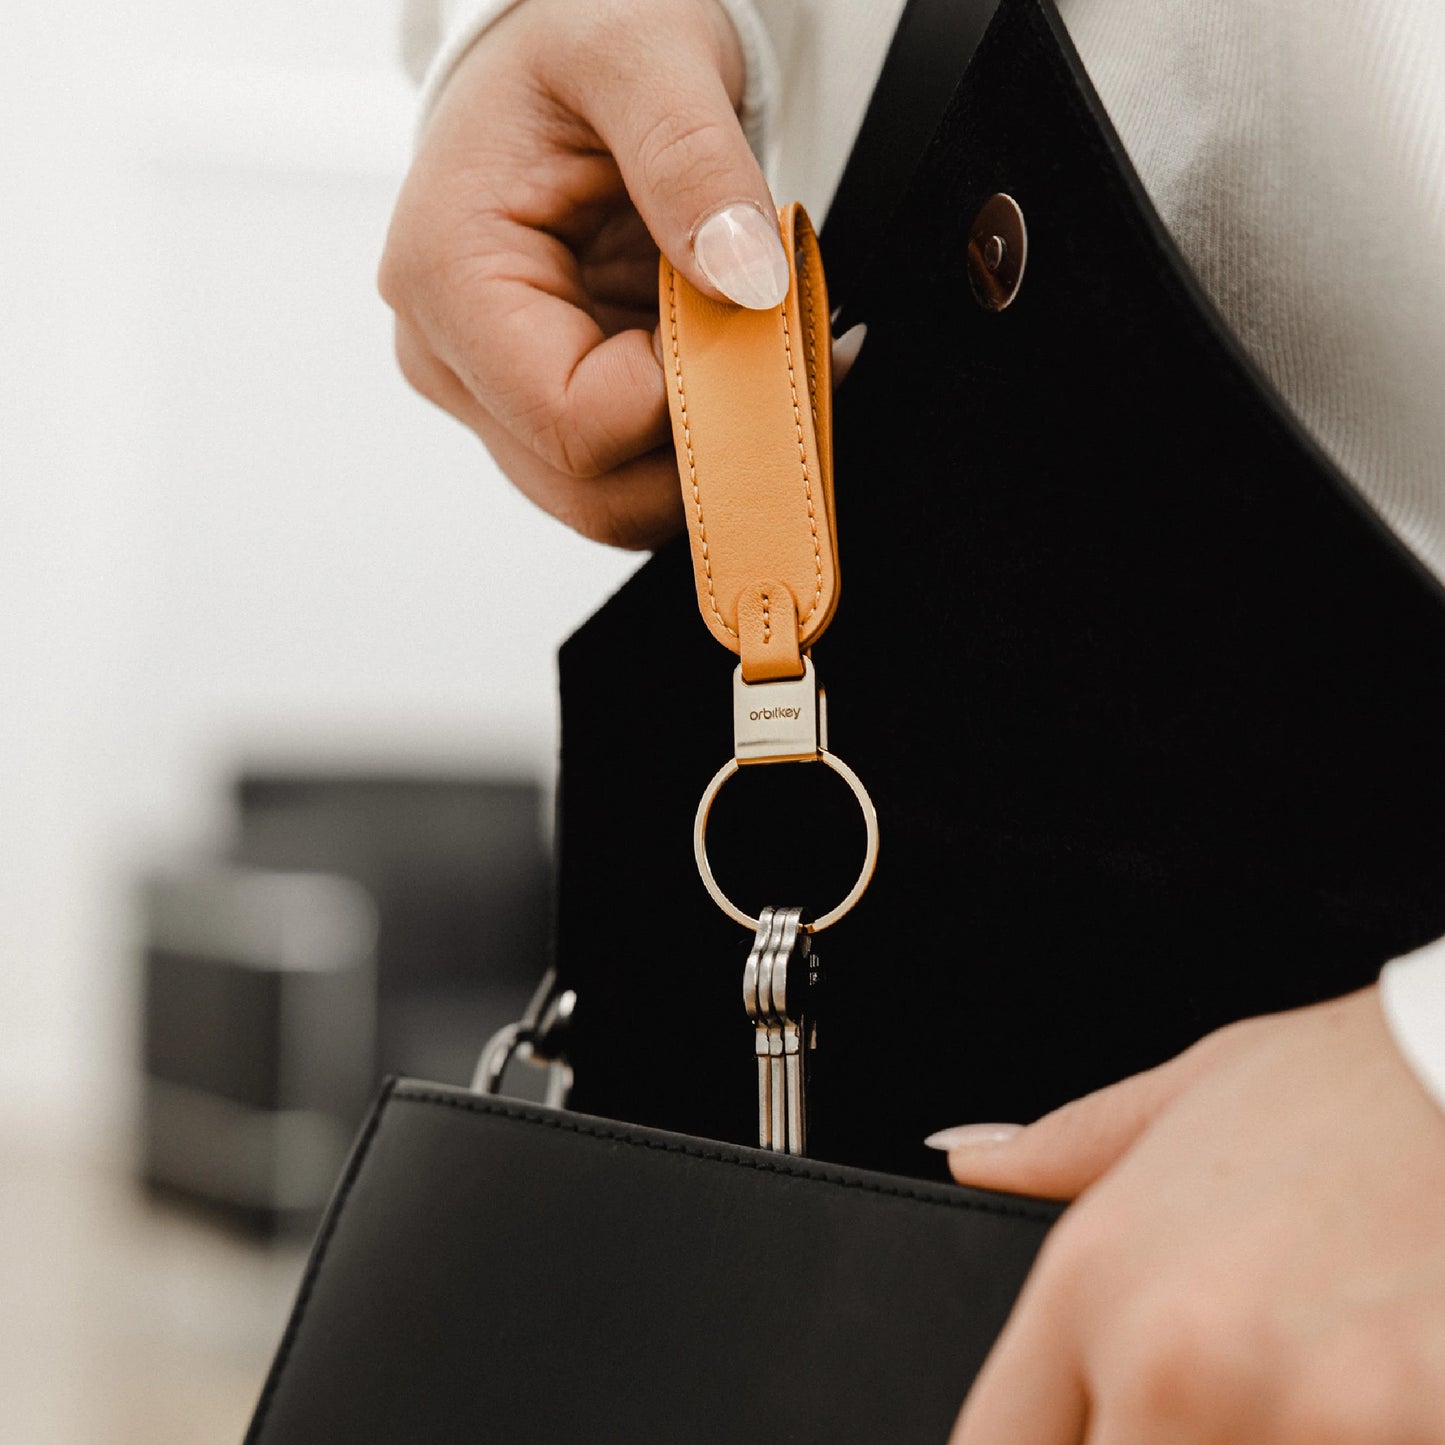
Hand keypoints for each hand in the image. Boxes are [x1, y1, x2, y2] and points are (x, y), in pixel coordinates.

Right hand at [379, 0, 786, 547]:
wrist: (559, 46)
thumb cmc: (577, 35)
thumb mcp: (642, 49)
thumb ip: (691, 159)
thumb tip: (742, 281)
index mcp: (448, 277)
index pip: (574, 424)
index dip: (687, 405)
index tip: (760, 332)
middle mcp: (450, 357)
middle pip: (590, 491)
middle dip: (708, 446)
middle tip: (792, 362)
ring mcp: (491, 392)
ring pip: (612, 499)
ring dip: (709, 450)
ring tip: (767, 355)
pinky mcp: (537, 405)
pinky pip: (626, 468)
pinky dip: (697, 438)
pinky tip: (734, 369)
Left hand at [932, 988, 1444, 1442]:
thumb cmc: (1350, 1087)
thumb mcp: (1184, 1097)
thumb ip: (1061, 1151)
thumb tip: (967, 1158)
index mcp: (1095, 1278)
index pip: (998, 1443)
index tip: (1086, 1431)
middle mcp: (1169, 1362)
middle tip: (1214, 1400)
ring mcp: (1297, 1420)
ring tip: (1304, 1383)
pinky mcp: (1414, 1436)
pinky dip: (1356, 1444)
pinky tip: (1377, 1396)